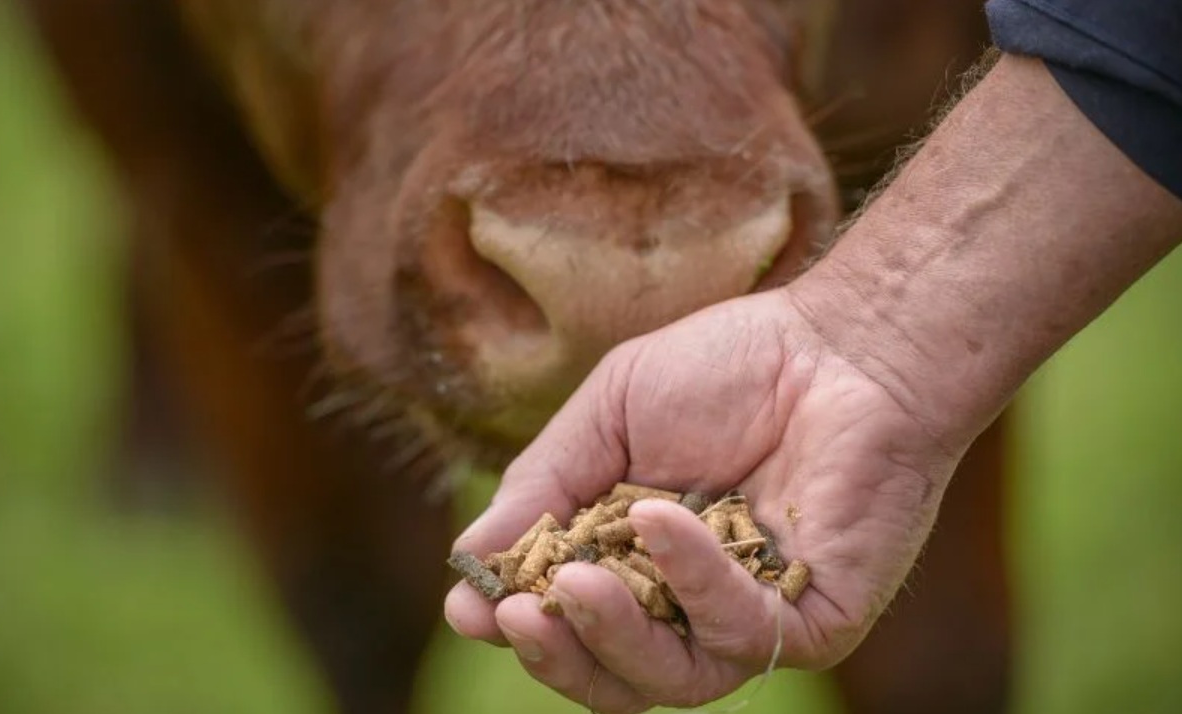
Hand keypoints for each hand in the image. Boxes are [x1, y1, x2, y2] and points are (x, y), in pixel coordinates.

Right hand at [444, 288, 971, 712]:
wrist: (839, 340)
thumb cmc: (726, 369)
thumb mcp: (606, 420)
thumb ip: (542, 490)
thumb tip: (466, 563)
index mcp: (638, 567)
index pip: (572, 627)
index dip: (523, 626)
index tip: (469, 604)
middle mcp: (693, 608)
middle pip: (616, 678)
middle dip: (558, 655)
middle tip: (514, 614)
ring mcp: (754, 619)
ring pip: (674, 678)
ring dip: (611, 635)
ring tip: (570, 580)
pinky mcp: (816, 620)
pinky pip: (742, 629)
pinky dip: (692, 579)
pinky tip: (657, 519)